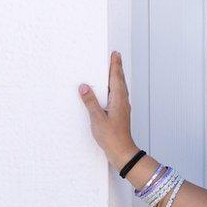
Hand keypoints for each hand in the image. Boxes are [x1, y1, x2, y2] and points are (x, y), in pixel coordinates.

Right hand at [78, 51, 138, 168]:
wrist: (122, 152)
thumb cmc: (112, 137)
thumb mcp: (97, 119)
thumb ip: (90, 102)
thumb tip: (84, 87)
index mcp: (119, 100)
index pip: (117, 78)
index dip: (115, 66)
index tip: (115, 54)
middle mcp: (123, 102)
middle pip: (120, 81)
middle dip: (117, 68)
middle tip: (115, 57)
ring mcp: (122, 108)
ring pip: (120, 88)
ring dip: (116, 78)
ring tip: (112, 69)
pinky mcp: (120, 114)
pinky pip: (117, 96)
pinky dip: (114, 88)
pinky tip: (109, 91)